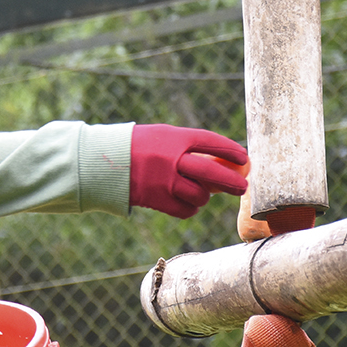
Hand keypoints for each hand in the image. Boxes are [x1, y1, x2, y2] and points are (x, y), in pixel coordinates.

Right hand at [130, 124, 248, 218]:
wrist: (102, 161)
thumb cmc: (138, 147)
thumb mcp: (162, 137)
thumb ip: (188, 147)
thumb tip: (221, 163)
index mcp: (174, 138)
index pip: (210, 142)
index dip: (231, 150)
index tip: (244, 158)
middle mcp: (171, 159)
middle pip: (211, 171)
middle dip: (232, 181)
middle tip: (243, 187)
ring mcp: (163, 181)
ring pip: (199, 194)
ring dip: (205, 196)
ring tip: (202, 193)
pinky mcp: (156, 199)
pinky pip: (185, 209)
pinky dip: (190, 208)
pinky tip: (188, 202)